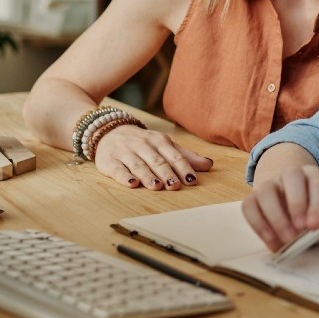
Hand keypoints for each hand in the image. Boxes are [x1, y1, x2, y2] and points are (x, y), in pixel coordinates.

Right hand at [92, 125, 211, 190]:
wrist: (109, 131)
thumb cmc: (143, 142)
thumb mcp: (164, 145)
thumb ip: (185, 156)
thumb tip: (209, 165)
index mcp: (158, 141)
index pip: (173, 155)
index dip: (183, 168)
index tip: (192, 180)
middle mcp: (142, 144)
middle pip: (156, 160)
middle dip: (166, 173)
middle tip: (175, 186)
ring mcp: (125, 152)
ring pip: (138, 164)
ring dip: (147, 175)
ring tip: (156, 186)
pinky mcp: (109, 160)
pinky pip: (117, 169)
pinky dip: (124, 177)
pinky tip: (132, 184)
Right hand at [241, 164, 318, 250]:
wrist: (287, 209)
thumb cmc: (308, 215)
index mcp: (312, 176)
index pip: (317, 181)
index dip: (317, 202)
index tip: (316, 224)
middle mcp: (290, 175)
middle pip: (291, 176)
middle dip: (296, 203)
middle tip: (301, 228)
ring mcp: (269, 184)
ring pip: (267, 190)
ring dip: (276, 216)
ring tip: (287, 238)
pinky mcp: (252, 198)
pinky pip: (249, 206)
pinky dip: (259, 225)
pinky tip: (272, 241)